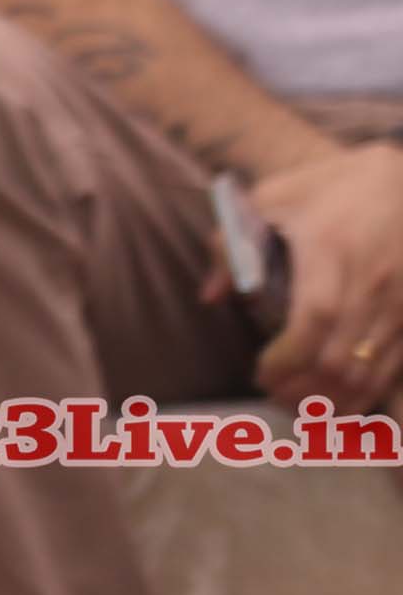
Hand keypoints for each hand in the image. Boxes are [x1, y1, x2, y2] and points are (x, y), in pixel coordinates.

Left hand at [248, 142, 402, 407]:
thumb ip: (231, 245)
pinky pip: (397, 369)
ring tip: (301, 406)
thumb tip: (210, 297)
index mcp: (331, 252)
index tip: (260, 373)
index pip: (314, 321)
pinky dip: (369, 394)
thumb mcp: (271, 199)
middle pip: (341, 359)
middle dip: (302, 389)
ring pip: (372, 372)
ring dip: (334, 400)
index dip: (287, 359)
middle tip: (273, 394)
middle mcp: (374, 283)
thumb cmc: (329, 188)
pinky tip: (342, 403)